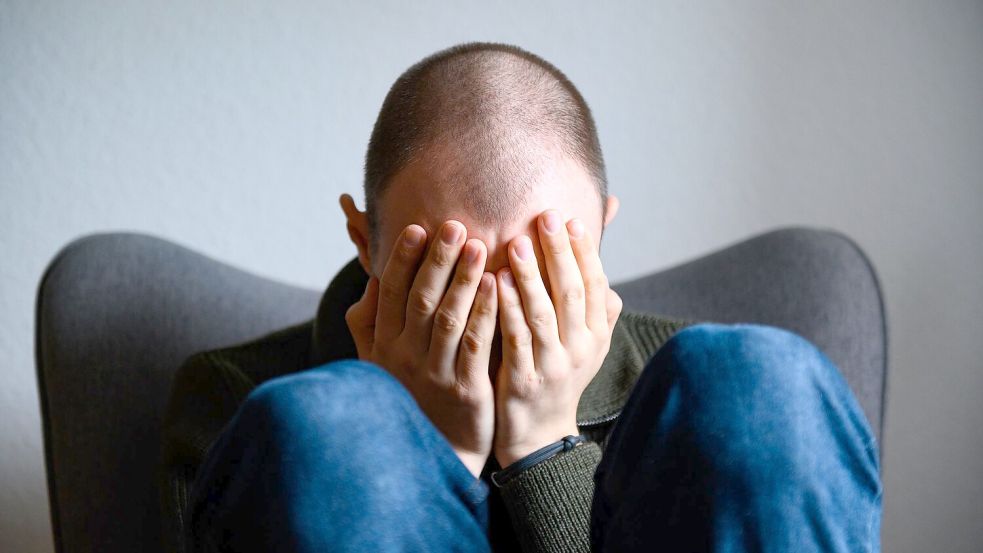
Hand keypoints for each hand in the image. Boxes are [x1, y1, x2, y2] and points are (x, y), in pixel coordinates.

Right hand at [345, 221, 498, 477]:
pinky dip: (486, 314)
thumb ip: (369, 323)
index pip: (392, 293)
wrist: (434, 453)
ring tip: (479, 246)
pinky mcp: (465, 391)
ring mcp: (435, 374)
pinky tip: (498, 287)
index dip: (403, 259)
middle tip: (455, 225)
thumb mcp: (377, 362)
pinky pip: (475, 346)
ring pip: (448, 319)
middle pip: (421, 299)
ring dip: (464, 280)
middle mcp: (406, 356)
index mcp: (386, 345)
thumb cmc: (409, 398)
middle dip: (437, 260)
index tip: (417, 227)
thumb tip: (371, 280)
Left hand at [493, 210, 622, 466]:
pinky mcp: (524, 380)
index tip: (571, 219)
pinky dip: (507, 309)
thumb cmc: (559, 378)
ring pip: (543, 313)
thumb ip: (596, 312)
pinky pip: (516, 339)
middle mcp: (579, 347)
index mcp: (595, 334)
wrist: (538, 435)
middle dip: (558, 252)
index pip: (594, 284)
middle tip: (544, 216)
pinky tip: (494, 283)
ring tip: (515, 242)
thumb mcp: (585, 346)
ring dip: (530, 275)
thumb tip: (610, 281)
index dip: (583, 252)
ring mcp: (552, 364)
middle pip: (571, 291)